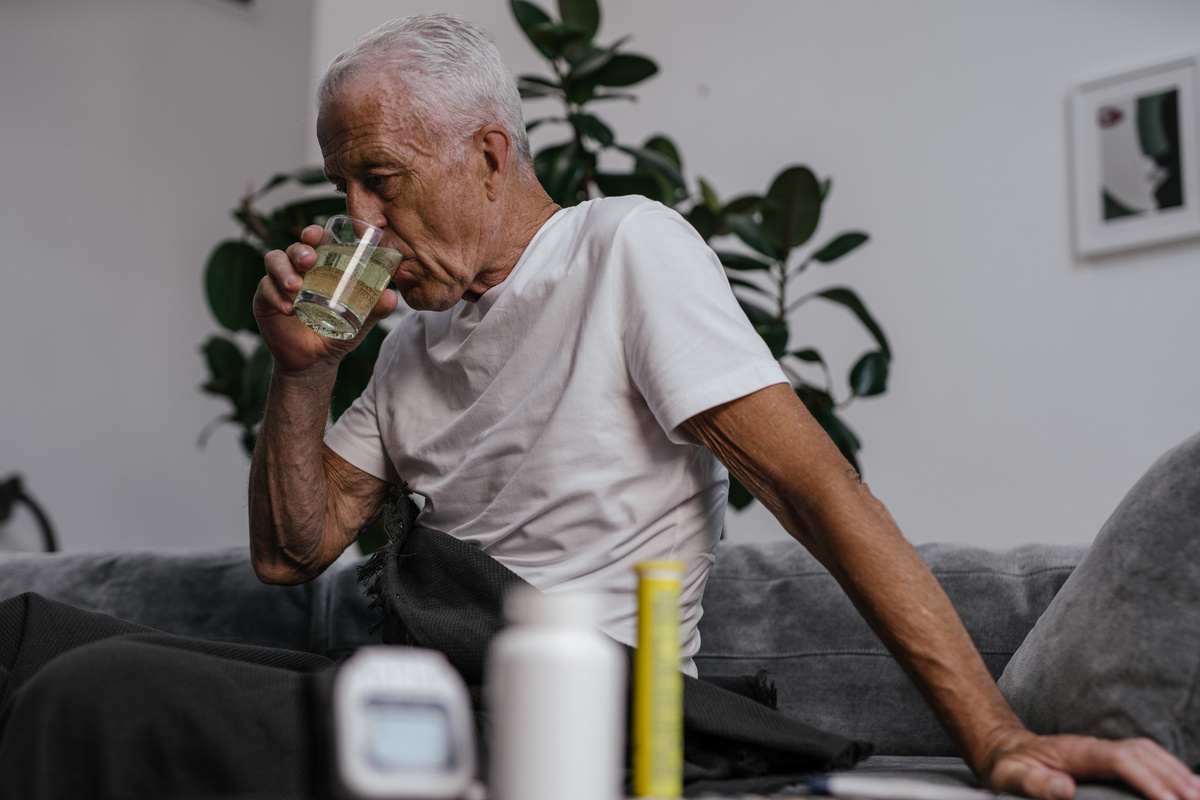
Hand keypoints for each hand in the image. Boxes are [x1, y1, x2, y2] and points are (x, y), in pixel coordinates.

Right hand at [255, 224, 399, 374]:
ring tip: (295, 287)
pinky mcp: (264, 298)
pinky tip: (288, 310)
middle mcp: (299, 269)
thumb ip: (375, 309)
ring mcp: (280, 282)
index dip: (314, 233)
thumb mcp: (359, 322)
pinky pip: (265, 289)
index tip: (317, 234)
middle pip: (294, 247)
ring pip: (274, 261)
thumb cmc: (337, 333)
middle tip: (309, 261)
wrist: (316, 361)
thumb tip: (392, 296)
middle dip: (300, 250)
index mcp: (322, 267)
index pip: (316, 241)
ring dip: (284, 270)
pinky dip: (275, 296)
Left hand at [984, 730, 1199, 799]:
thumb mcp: (1011, 777)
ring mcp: (1101, 749)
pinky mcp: (1106, 757)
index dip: (1147, 779)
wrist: (1004, 749)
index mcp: (1075, 751)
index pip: (1121, 760)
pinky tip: (1182, 783)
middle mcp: (1093, 746)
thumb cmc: (1009, 767)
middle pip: (1142, 754)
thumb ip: (1036, 784)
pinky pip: (1144, 757)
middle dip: (1173, 777)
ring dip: (1175, 771)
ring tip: (1198, 793)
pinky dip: (1167, 768)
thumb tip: (1066, 788)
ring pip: (1148, 753)